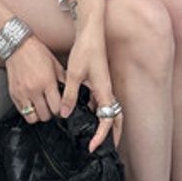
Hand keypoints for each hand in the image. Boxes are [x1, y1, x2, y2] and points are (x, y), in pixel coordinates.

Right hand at [5, 36, 66, 123]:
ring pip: (32, 118)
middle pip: (45, 115)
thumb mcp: (55, 64)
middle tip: (51, 107)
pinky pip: (22, 111)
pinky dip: (28, 110)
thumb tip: (70, 91)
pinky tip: (31, 103)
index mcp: (47, 82)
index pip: (56, 108)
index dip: (60, 110)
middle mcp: (34, 89)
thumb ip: (63, 80)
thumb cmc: (37, 52)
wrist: (18, 46)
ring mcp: (23, 93)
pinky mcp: (14, 94)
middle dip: (50, 113)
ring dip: (38, 114)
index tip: (60, 107)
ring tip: (41, 107)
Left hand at [60, 26, 122, 153]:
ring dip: (107, 124)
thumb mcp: (73, 74)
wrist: (91, 32)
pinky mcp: (99, 82)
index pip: (107, 120)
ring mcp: (104, 86)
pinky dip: (98, 112)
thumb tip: (64, 114)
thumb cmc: (85, 50)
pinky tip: (86, 115)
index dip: (101, 135)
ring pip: (110, 110)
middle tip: (107, 148)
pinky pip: (102, 102)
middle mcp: (108, 90)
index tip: (93, 146)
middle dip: (114, 135)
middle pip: (116, 117)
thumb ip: (70, 95)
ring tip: (97, 137)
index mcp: (104, 91)